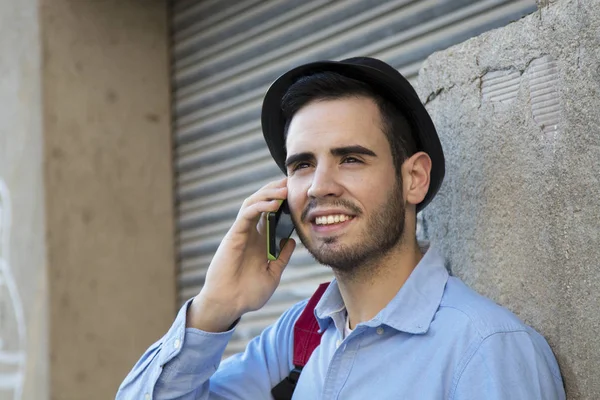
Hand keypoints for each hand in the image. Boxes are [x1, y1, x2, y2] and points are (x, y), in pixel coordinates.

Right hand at [187, 178, 295, 331]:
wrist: (229, 305)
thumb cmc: (248, 293)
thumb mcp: (273, 274)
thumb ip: (281, 257)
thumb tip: (292, 241)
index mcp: (260, 241)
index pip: (271, 214)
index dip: (282, 202)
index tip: (298, 193)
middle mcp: (250, 233)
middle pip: (262, 203)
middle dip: (276, 190)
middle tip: (292, 182)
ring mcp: (241, 233)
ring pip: (253, 203)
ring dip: (268, 193)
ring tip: (284, 188)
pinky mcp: (234, 236)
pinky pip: (246, 215)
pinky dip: (260, 206)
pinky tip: (274, 203)